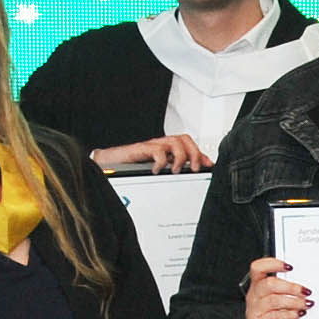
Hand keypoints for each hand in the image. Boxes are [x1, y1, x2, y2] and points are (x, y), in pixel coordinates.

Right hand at [92, 133, 209, 173]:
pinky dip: (161, 161)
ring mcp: (152, 146)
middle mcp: (162, 145)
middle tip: (195, 168)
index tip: (209, 166)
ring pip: (174, 142)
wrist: (109, 163)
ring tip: (177, 170)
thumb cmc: (132, 166)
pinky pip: (156, 150)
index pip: (190, 146)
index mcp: (168, 149)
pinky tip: (158, 170)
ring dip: (180, 157)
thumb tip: (191, 179)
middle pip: (185, 140)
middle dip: (194, 154)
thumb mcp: (157, 171)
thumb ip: (173, 172)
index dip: (201, 155)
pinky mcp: (141, 149)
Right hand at [243, 256, 309, 318]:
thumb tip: (309, 284)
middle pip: (269, 284)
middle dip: (291, 287)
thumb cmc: (274, 314)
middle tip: (307, 291)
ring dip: (293, 301)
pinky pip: (274, 317)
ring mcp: (255, 310)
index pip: (258, 268)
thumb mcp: (279, 298)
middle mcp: (254, 296)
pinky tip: (299, 314)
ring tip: (306, 304)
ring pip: (273, 300)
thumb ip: (289, 289)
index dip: (272, 264)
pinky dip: (289, 314)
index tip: (290, 267)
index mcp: (259, 285)